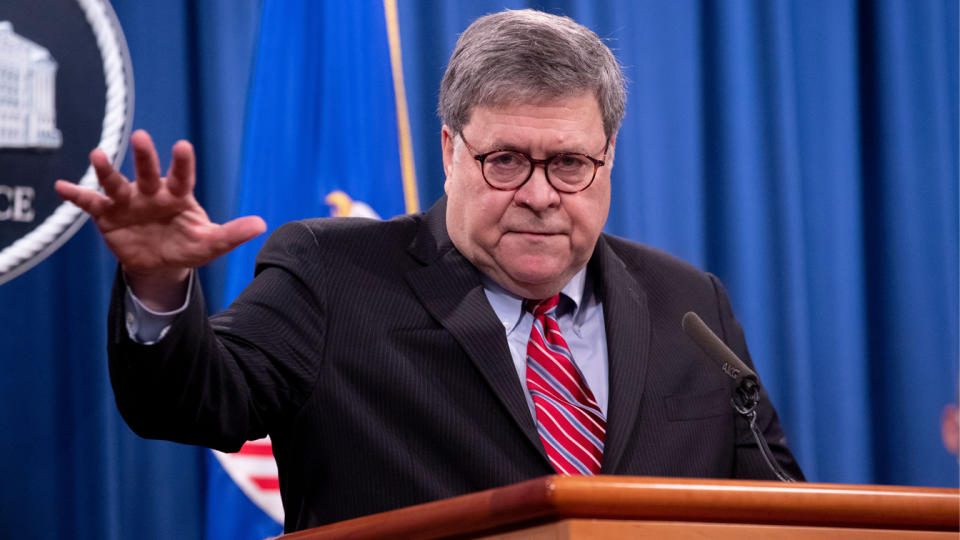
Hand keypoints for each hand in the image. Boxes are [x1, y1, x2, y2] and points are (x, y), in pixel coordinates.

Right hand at [55, 130, 265, 309]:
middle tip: (140, 137)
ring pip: (116, 183)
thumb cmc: (188, 245)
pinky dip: (76, 195)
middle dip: (144, 156)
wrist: (160, 264)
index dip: (182, 162)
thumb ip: (233, 233)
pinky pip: (90, 203)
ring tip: (97, 156)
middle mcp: (152, 192)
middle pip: (148, 172)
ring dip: (106, 170)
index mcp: (178, 194)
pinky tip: (61, 187)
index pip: (182, 176)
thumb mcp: (211, 243)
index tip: (182, 146)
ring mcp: (128, 201)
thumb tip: (262, 224)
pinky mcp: (107, 214)